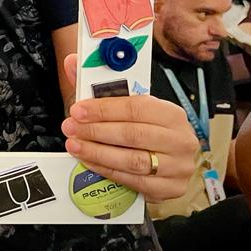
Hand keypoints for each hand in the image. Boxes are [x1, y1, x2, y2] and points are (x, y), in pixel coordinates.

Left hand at [60, 54, 195, 201]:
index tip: (78, 110)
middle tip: (71, 128)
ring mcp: (178, 166)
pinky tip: (90, 162)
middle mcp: (180, 139)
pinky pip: (134, 181)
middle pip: (132, 135)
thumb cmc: (145, 127)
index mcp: (171, 113)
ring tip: (75, 145)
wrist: (169, 159)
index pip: (135, 108)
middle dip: (95, 131)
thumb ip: (99, 86)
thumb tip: (73, 62)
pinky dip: (108, 171)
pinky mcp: (171, 188)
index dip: (103, 109)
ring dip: (98, 153)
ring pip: (132, 160)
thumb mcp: (127, 105)